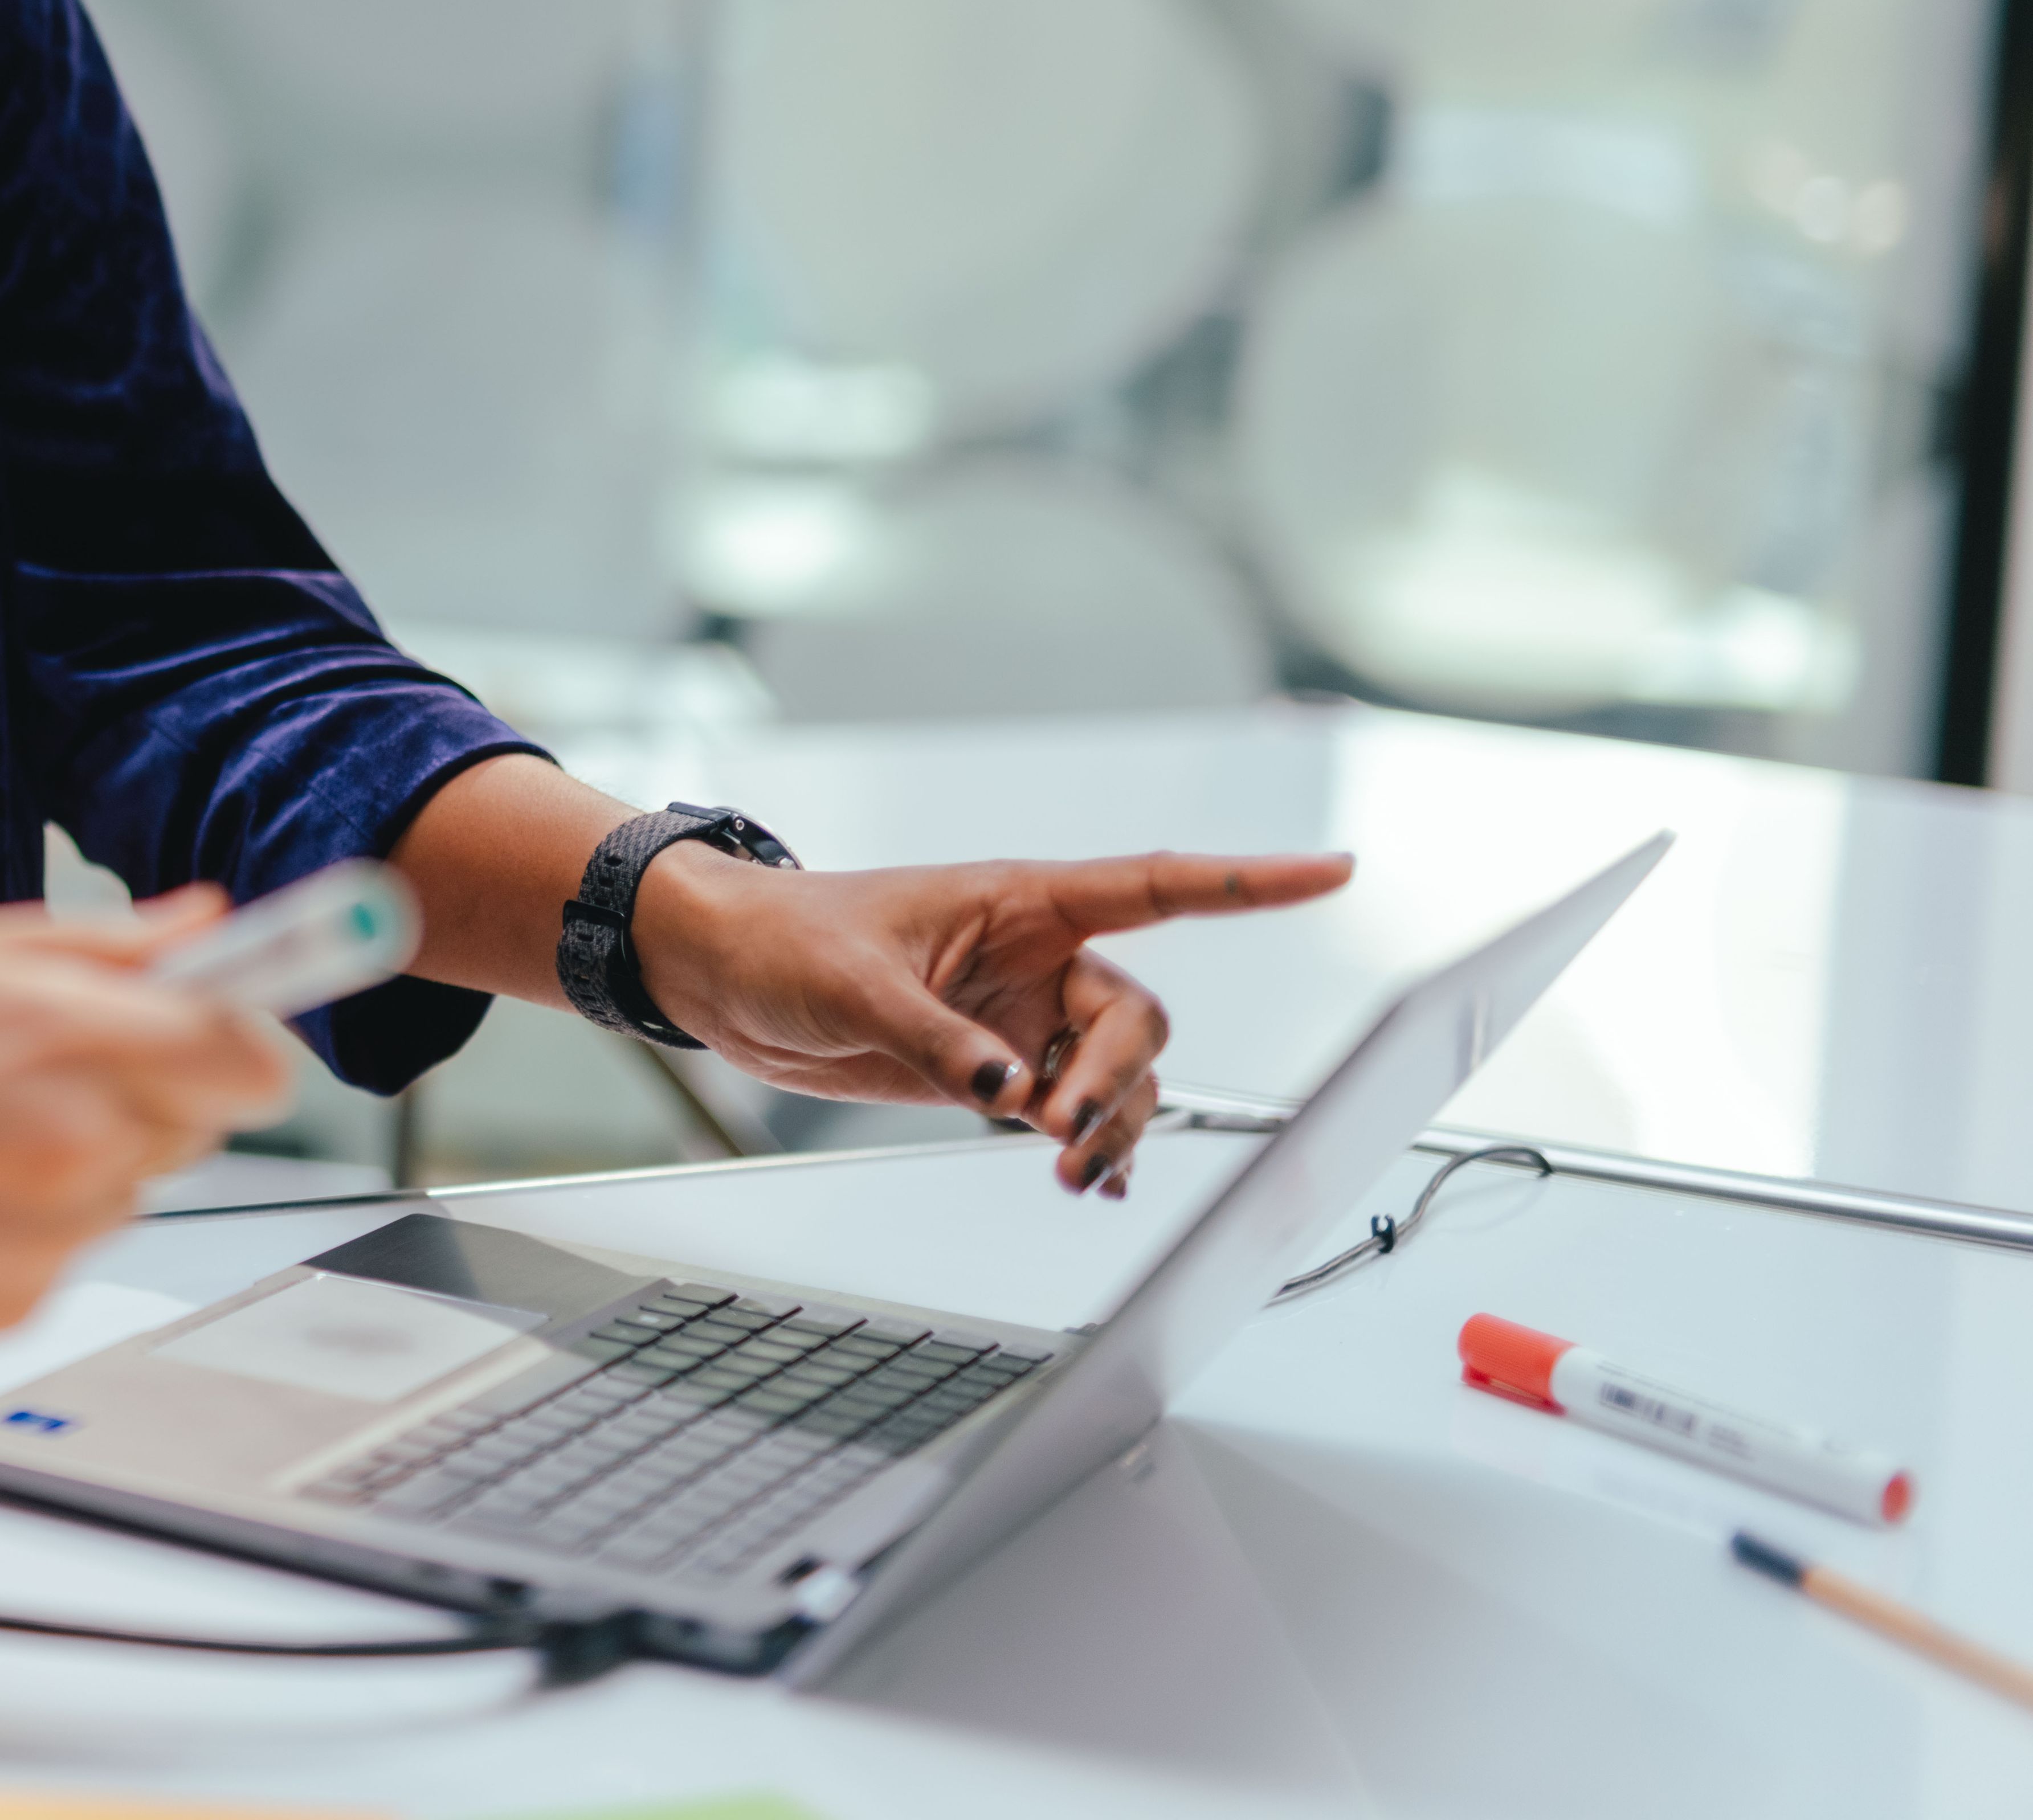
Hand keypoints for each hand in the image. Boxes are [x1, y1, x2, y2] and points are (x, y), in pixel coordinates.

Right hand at [0, 890, 292, 1354]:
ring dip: (80, 1161)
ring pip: (128, 1191)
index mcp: (65, 1038)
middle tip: (44, 1070)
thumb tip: (199, 923)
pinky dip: (21, 1227)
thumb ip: (93, 943)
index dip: (246, 1040)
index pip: (247, 1056)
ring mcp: (48, 1237)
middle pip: (197, 1126)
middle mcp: (75, 1145)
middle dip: (146, 1092)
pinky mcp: (12, 1308)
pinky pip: (64, 1256)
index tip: (235, 1028)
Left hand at [628, 848, 1354, 1197]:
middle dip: (1118, 1081)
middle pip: (1137, 1020)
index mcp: (1020, 902)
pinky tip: (1093, 1183)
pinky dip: (1093, 1145)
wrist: (725, 974)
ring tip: (1067, 1171)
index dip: (1248, 881)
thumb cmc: (783, 942)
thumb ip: (938, 1042)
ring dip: (1108, 1126)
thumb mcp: (856, 986)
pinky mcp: (997, 1066)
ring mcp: (1023, 1015)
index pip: (1156, 885)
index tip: (1330, 871)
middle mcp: (1038, 957)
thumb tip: (1010, 1095)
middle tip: (1060, 1133)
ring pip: (1117, 1077)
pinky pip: (1076, 1108)